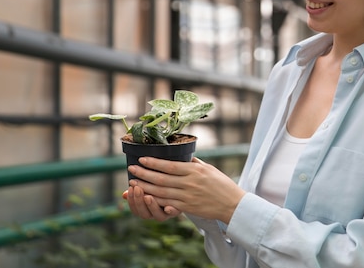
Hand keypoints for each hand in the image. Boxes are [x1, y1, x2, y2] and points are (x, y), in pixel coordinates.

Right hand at [123, 185, 180, 220]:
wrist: (184, 188)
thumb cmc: (163, 185)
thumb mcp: (150, 186)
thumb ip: (138, 190)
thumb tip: (123, 194)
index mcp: (147, 209)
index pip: (135, 209)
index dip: (131, 200)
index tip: (130, 187)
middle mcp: (156, 214)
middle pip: (144, 214)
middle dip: (139, 202)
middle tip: (138, 188)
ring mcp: (167, 214)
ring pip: (158, 216)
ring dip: (152, 206)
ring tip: (149, 196)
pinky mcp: (179, 210)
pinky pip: (175, 213)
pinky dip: (171, 211)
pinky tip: (168, 207)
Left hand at [125, 157, 245, 223]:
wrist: (232, 203)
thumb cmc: (222, 184)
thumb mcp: (209, 169)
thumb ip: (195, 164)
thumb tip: (184, 156)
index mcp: (194, 170)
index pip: (169, 165)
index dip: (153, 162)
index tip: (141, 159)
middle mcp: (189, 183)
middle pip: (161, 178)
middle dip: (144, 174)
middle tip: (131, 169)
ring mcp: (187, 196)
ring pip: (161, 191)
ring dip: (145, 187)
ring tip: (133, 183)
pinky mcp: (187, 207)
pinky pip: (167, 203)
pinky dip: (155, 200)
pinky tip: (145, 197)